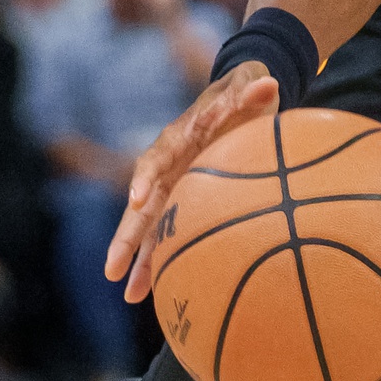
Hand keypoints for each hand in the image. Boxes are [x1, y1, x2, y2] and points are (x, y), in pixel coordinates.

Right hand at [103, 61, 279, 302]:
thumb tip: (269, 85)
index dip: (146, 178)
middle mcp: (168, 165)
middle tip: (111, 270)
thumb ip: (254, 89)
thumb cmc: (245, 92)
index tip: (138, 200)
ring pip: (150, 226)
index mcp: (179, 136)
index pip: (156, 157)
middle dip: (126, 236)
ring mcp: (174, 185)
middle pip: (142, 204)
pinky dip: (162, 257)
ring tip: (129, 294)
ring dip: (139, 258)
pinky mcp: (186, 199)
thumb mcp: (251, 85)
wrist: (242, 97)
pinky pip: (169, 230)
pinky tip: (157, 289)